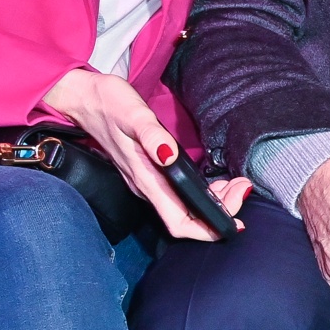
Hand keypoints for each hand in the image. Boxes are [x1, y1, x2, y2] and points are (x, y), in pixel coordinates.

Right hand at [43, 68, 250, 240]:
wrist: (86, 99)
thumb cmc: (110, 104)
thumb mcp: (133, 114)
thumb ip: (152, 137)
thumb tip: (170, 157)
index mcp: (144, 178)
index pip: (178, 223)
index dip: (207, 230)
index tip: (234, 221)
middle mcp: (146, 186)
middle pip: (186, 219)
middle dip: (219, 212)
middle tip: (244, 189)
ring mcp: (146, 180)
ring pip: (184, 208)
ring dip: (214, 203)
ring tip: (237, 185)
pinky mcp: (148, 171)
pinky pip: (179, 194)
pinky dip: (202, 192)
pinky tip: (216, 181)